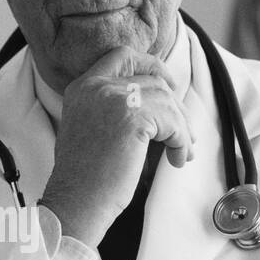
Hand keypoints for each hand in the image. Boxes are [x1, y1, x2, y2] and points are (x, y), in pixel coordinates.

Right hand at [40, 47, 193, 246]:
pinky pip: (171, 122)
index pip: (122, 57)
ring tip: (180, 153)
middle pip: (152, 80)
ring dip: (180, 128)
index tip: (169, 84)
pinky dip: (180, 141)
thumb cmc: (84, 178)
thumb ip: (113, 109)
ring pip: (166, 101)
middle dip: (175, 107)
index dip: (151, 65)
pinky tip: (176, 159)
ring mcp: (113, 99)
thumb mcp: (90, 129)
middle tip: (183, 134)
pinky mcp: (132, 119)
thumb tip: (157, 107)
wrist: (75, 202)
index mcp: (83, 87)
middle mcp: (96, 87)